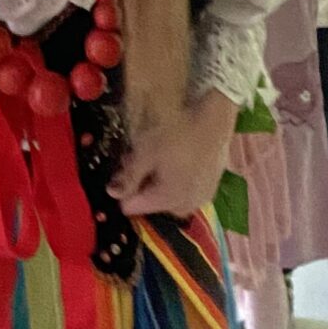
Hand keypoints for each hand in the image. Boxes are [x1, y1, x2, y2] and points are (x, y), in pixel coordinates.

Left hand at [113, 93, 239, 219]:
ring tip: (158, 157)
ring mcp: (199, 200)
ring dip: (157, 182)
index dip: (123, 189)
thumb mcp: (145, 152)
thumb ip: (128, 176)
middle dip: (141, 184)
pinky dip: (176, 181)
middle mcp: (183, 207)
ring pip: (166, 198)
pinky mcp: (209, 190)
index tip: (124, 169)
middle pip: (149, 204)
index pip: (131, 207)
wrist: (216, 121)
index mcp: (166, 201)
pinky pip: (184, 192)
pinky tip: (177, 160)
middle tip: (140, 159)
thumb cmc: (179, 134)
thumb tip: (111, 193)